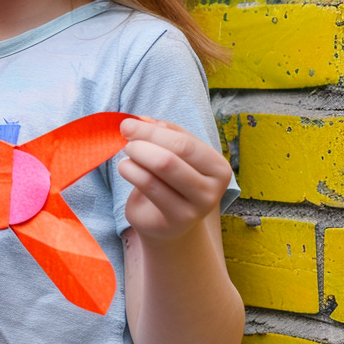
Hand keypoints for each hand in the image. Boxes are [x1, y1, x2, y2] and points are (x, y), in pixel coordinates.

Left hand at [117, 117, 230, 242]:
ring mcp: (196, 208)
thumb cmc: (171, 181)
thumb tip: (142, 120)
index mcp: (218, 167)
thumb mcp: (174, 154)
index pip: (185, 142)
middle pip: (172, 157)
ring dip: (135, 157)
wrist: (169, 223)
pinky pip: (149, 187)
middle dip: (143, 142)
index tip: (128, 124)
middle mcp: (213, 189)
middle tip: (125, 140)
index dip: (152, 131)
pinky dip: (131, 171)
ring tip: (126, 155)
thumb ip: (164, 134)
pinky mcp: (175, 220)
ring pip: (160, 171)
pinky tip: (125, 168)